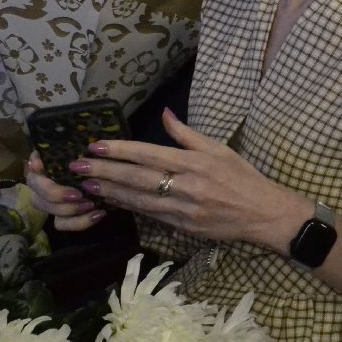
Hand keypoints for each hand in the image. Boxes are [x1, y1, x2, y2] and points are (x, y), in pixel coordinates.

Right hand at [25, 150, 106, 232]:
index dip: (34, 167)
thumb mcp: (90, 149)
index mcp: (48, 163)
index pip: (32, 164)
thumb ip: (67, 146)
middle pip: (36, 191)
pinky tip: (98, 214)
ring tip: (92, 204)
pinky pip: (62, 224)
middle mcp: (43, 182)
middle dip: (55, 194)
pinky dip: (79, 222)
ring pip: (47, 209)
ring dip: (68, 209)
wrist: (115, 175)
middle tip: (79, 194)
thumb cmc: (100, 157)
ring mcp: (51, 201)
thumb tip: (39, 158)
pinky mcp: (62, 217)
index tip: (40, 164)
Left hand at [71, 108, 310, 247]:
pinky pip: (150, 215)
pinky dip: (128, 206)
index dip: (120, 150)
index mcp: (196, 162)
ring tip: (86, 185)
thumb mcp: (219, 149)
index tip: (96, 146)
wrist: (264, 214)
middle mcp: (188, 185)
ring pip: (139, 199)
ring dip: (110, 192)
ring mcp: (184, 209)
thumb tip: (164, 114)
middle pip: (138, 178)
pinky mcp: (183, 227)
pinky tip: (111, 200)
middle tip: (77, 166)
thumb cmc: (243, 177)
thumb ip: (187, 134)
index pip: (150, 154)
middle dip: (105, 172)